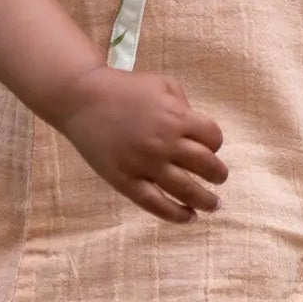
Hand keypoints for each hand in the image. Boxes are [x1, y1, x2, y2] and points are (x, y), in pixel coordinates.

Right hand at [51, 65, 228, 223]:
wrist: (82, 98)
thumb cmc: (124, 88)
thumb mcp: (162, 84)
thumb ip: (183, 104)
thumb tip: (196, 129)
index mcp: (177, 117)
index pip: (213, 138)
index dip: (215, 143)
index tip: (211, 147)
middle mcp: (165, 143)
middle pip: (205, 166)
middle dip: (218, 174)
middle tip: (220, 179)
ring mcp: (145, 164)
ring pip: (186, 190)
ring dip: (205, 200)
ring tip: (213, 205)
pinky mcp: (126, 181)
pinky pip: (156, 204)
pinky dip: (176, 214)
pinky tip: (189, 217)